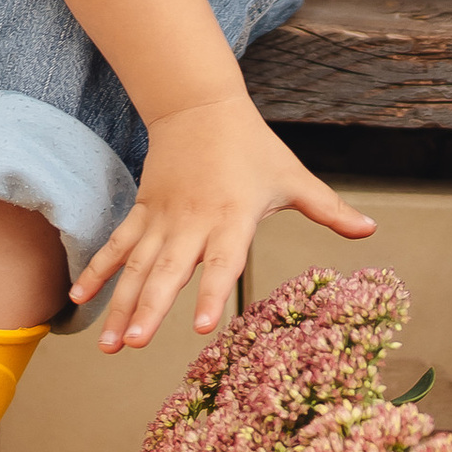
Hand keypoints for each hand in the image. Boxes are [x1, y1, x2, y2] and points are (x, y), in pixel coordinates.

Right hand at [69, 93, 375, 351]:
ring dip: (120, 306)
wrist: (199, 105)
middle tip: (133, 346)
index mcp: (232, 218)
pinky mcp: (143, 212)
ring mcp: (162, 218)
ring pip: (136, 267)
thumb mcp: (292, 178)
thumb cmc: (253, 147)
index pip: (222, 262)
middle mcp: (193, 223)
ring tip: (108, 346)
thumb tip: (371, 231)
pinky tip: (79, 302)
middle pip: (168, 272)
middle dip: (149, 310)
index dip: (213, 294)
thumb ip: (330, 210)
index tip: (203, 327)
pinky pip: (117, 246)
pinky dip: (98, 273)